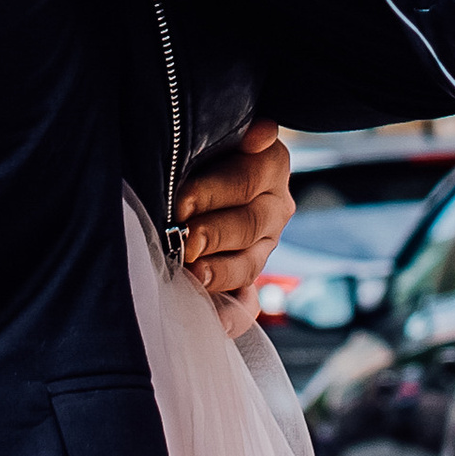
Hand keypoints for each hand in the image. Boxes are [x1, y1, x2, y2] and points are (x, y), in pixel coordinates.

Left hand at [173, 121, 291, 320]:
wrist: (191, 171)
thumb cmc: (194, 148)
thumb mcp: (213, 136)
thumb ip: (235, 132)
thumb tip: (262, 132)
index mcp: (269, 165)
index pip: (247, 180)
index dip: (213, 192)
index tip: (180, 202)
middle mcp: (273, 208)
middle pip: (249, 225)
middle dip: (213, 233)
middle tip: (185, 240)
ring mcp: (262, 248)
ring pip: (249, 265)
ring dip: (220, 273)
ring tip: (193, 274)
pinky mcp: (246, 281)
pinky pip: (247, 304)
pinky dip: (232, 316)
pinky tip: (216, 323)